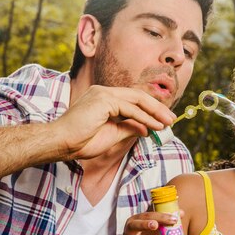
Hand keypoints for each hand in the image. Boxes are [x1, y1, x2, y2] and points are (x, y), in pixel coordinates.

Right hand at [55, 85, 174, 159]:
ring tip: (167, 123)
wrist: (62, 143)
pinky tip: (153, 127)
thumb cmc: (82, 141)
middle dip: (157, 108)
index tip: (164, 120)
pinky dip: (144, 118)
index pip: (133, 100)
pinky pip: (129, 109)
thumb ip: (129, 127)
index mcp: (104, 98)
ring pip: (136, 100)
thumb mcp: (112, 134)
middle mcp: (104, 92)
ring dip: (154, 112)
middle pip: (138, 96)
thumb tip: (147, 128)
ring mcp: (103, 94)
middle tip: (172, 119)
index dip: (151, 109)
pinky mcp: (103, 100)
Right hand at [117, 211, 177, 234]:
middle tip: (155, 225)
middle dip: (143, 224)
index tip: (173, 219)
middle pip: (133, 225)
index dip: (160, 216)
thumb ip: (167, 220)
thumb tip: (182, 213)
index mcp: (137, 220)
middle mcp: (129, 231)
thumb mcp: (157, 227)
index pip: (147, 215)